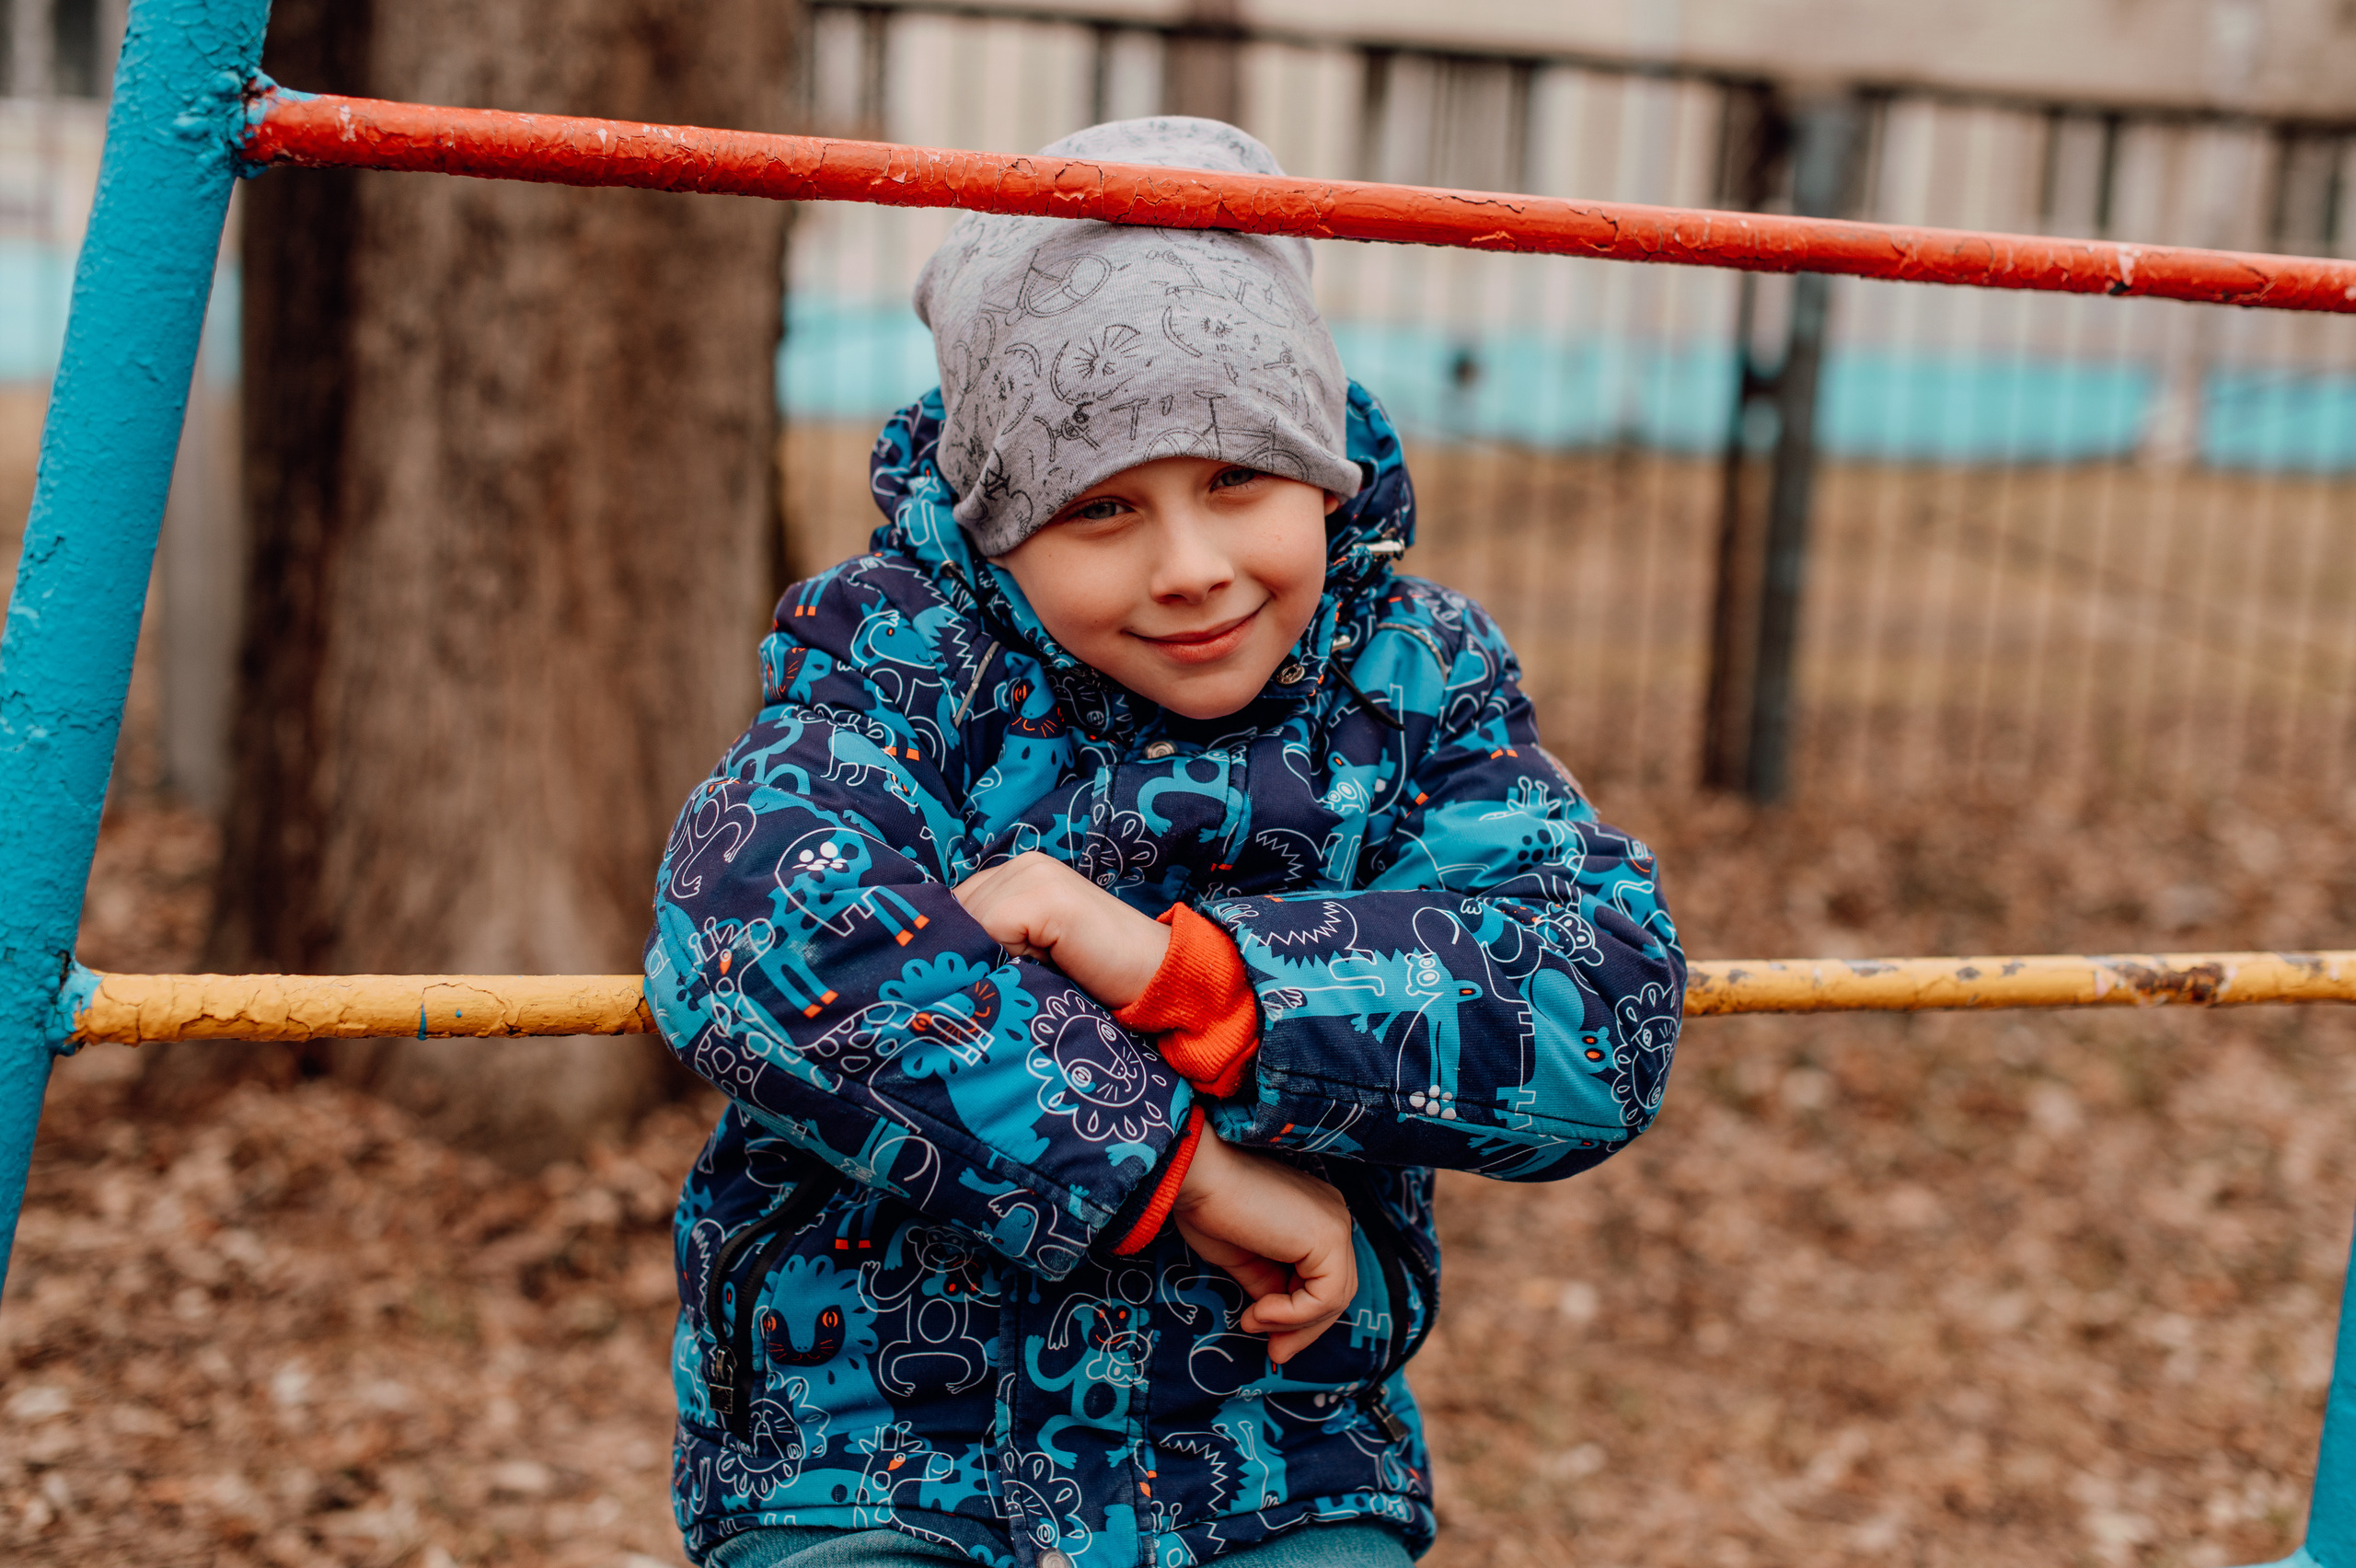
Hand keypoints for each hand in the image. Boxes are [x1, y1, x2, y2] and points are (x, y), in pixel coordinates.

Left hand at [951, 851, 1171, 1008]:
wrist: (1156, 975)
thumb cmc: (1093, 974)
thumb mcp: (1031, 949)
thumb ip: (993, 936)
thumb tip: (935, 954)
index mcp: (1017, 870)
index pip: (954, 905)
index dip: (960, 942)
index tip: (979, 971)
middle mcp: (1022, 862)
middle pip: (954, 912)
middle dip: (968, 950)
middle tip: (1010, 975)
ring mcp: (1035, 873)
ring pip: (968, 923)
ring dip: (989, 957)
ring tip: (1034, 970)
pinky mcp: (1046, 896)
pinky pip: (990, 931)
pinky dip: (1005, 958)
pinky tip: (1042, 965)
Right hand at [1172, 1131, 1356, 1363]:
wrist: (1195, 1176)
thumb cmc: (1209, 1208)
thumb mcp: (1246, 1260)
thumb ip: (1271, 1287)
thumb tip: (1277, 1326)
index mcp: (1315, 1218)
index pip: (1323, 1280)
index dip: (1301, 1317)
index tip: (1269, 1341)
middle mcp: (1333, 1217)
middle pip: (1335, 1291)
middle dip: (1304, 1329)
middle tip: (1274, 1353)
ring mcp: (1335, 1224)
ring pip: (1334, 1298)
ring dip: (1293, 1323)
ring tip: (1253, 1321)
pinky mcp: (1330, 1236)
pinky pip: (1325, 1297)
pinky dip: (1294, 1314)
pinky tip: (1260, 1311)